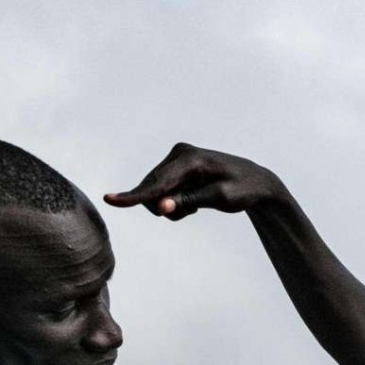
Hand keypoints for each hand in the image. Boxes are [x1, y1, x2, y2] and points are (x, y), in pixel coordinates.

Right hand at [103, 143, 281, 219]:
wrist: (256, 182)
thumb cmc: (243, 189)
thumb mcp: (220, 199)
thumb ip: (190, 201)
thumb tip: (161, 207)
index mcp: (192, 159)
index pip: (157, 183)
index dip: (133, 196)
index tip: (108, 200)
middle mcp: (180, 153)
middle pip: (151, 189)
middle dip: (164, 207)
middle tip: (191, 211)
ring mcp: (177, 157)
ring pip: (153, 191)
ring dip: (169, 205)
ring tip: (196, 204)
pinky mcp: (176, 165)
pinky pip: (160, 189)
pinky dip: (172, 200)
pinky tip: (193, 197)